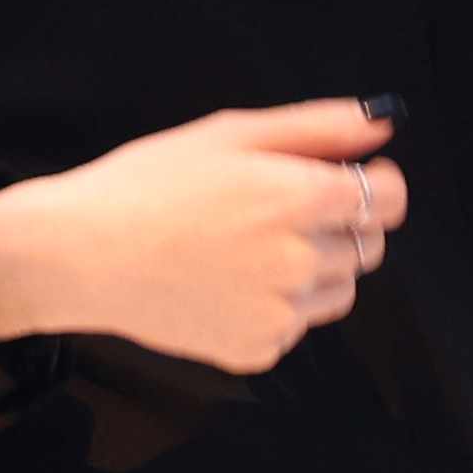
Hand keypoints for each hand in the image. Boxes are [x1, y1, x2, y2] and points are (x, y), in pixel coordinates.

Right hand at [0, 101, 407, 376]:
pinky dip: (275, 305)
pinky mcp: (258, 349)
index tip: (344, 178)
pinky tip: (225, 282)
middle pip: (369, 245)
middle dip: (340, 224)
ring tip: (247, 248)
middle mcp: (303, 260)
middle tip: (274, 212)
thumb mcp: (231, 134)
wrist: (80, 254)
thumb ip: (318, 127)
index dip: (374, 182)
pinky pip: (296, 325)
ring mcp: (281, 313)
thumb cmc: (148, 185)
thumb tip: (382, 122)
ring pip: (340, 289)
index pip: (391, 197)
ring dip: (315, 268)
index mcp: (302, 198)